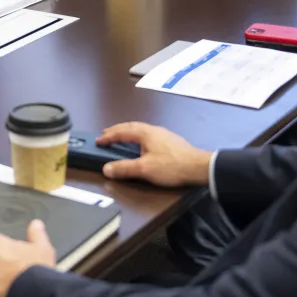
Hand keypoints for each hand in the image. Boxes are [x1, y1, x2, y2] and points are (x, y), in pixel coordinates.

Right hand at [97, 122, 212, 187]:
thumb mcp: (144, 169)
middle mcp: (153, 130)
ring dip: (128, 132)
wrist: (198, 167)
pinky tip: (141, 144)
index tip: (98, 140)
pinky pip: (148, 134)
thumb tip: (106, 168)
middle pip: (130, 126)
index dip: (108, 136)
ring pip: (140, 129)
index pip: (121, 132)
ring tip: (121, 137)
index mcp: (145, 133)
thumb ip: (124, 168)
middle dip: (117, 130)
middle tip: (106, 134)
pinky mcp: (170, 141)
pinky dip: (138, 136)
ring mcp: (163, 134)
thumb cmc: (172, 166)